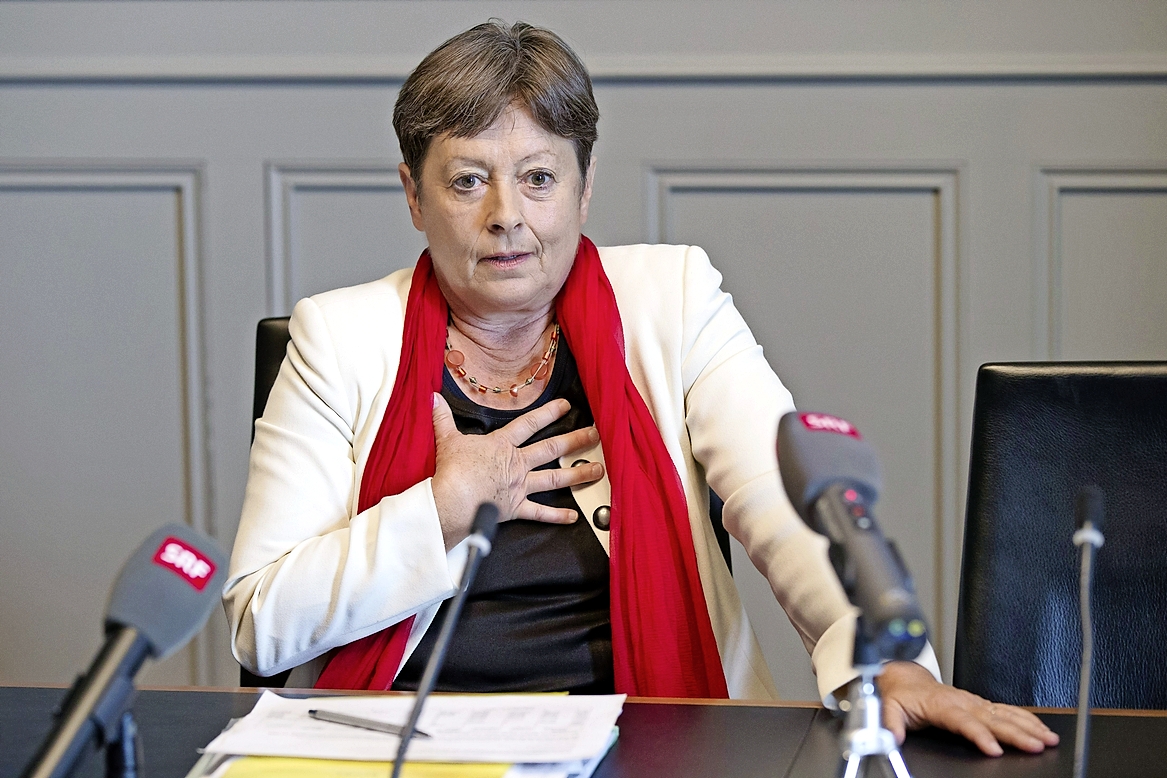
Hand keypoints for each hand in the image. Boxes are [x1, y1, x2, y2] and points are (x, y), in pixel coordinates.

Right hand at [431, 394, 603, 549]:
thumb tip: (432, 398)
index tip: (567, 405)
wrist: (453, 501)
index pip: (529, 424)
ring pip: (554, 479)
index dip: (549, 413)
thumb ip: (442, 419)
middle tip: (597, 434)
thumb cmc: (451, 471)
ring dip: (578, 474)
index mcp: (501, 445)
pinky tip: (574, 517)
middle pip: (551, 449)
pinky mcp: (515, 509)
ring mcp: (518, 487)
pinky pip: (539, 513)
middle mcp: (516, 464)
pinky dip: (557, 516)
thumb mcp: (446, 440)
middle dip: (576, 440)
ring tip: (598, 470)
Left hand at [877, 661, 1059, 756]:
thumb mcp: (888, 707)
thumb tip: (891, 736)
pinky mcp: (979, 704)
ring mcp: (973, 701)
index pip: (963, 721)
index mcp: (941, 704)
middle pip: (992, 718)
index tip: (994, 749)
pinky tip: (1040, 728)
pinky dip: (1026, 718)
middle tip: (1038, 745)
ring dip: (1028, 726)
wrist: (904, 678)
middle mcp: (961, 701)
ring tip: (1047, 738)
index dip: (979, 734)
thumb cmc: (900, 694)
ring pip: (1004, 713)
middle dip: (1017, 732)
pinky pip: (1005, 710)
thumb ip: (890, 722)